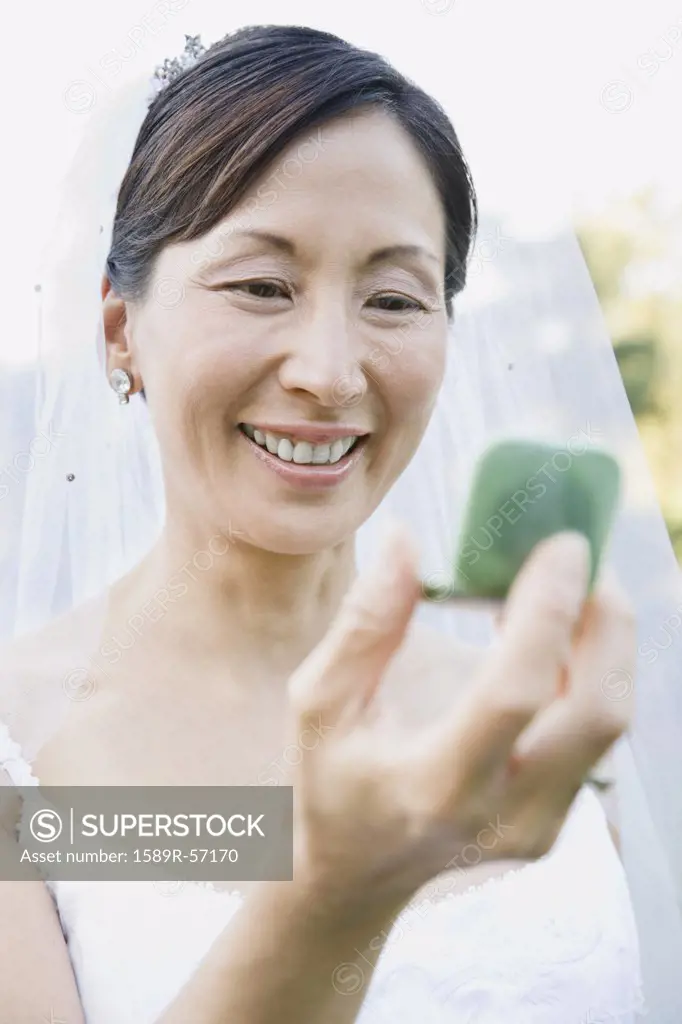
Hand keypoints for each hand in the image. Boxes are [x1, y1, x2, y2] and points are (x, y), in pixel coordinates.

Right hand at [286, 524, 634, 923]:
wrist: (353, 875)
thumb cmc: (329, 781)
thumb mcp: (319, 703)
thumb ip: (364, 624)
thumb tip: (407, 539)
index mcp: (434, 785)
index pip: (514, 691)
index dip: (548, 611)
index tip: (560, 547)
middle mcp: (501, 815)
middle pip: (597, 714)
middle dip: (607, 623)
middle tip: (580, 560)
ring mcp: (537, 826)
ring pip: (608, 723)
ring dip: (604, 643)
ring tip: (568, 589)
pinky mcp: (554, 823)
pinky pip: (594, 737)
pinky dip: (589, 673)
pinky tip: (555, 637)